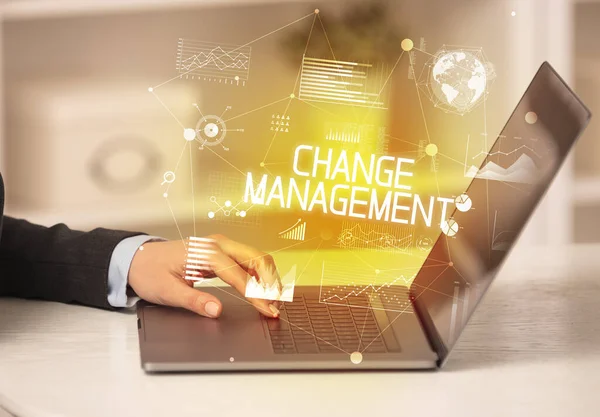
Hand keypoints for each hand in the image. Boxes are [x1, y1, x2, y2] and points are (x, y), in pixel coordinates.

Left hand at [128, 235, 281, 318]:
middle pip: (257, 258)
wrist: (138, 258)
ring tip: (273, 300)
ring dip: (269, 277)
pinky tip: (262, 288)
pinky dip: (260, 273)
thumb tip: (216, 310)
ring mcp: (221, 245)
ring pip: (256, 256)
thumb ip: (193, 301)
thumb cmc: (149, 272)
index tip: (268, 311)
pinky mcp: (221, 250)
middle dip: (271, 283)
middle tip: (276, 307)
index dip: (256, 295)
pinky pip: (248, 258)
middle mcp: (217, 244)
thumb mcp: (167, 292)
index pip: (240, 275)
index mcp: (205, 253)